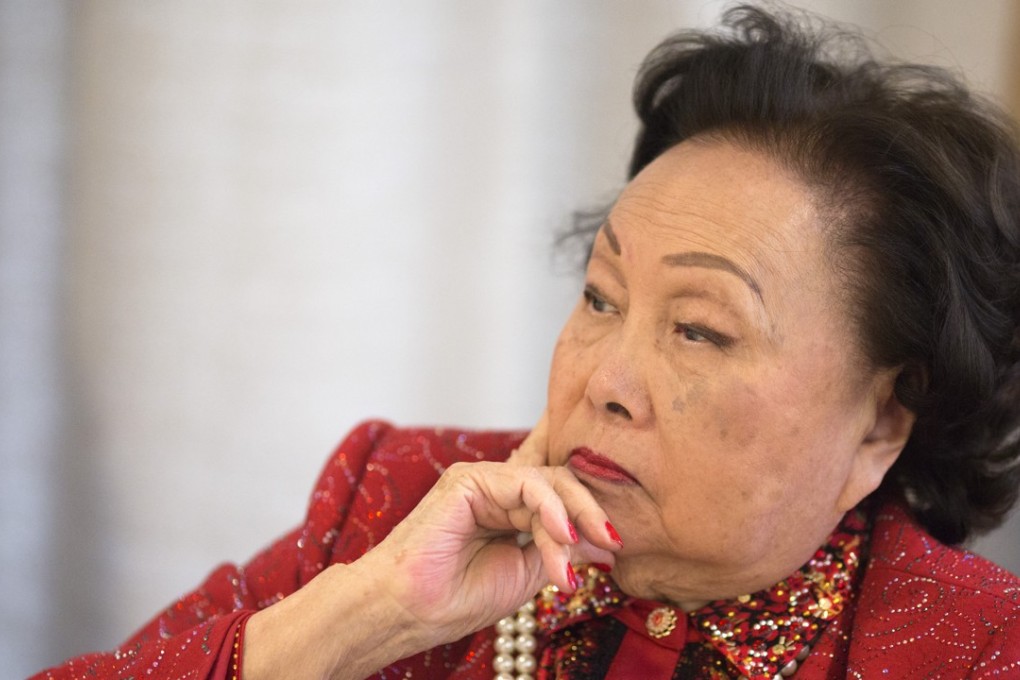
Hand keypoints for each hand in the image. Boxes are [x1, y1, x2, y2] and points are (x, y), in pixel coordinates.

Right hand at [367, 410, 619, 645]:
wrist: (409, 611)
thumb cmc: (456, 597)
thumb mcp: (526, 574)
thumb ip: (561, 549)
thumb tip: (604, 540)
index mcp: (509, 511)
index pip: (559, 493)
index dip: (590, 507)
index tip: (618, 541)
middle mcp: (497, 490)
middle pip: (560, 484)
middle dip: (590, 512)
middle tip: (613, 542)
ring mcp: (482, 481)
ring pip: (547, 482)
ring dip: (570, 520)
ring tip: (575, 559)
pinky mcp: (469, 479)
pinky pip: (524, 483)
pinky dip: (549, 508)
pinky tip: (559, 536)